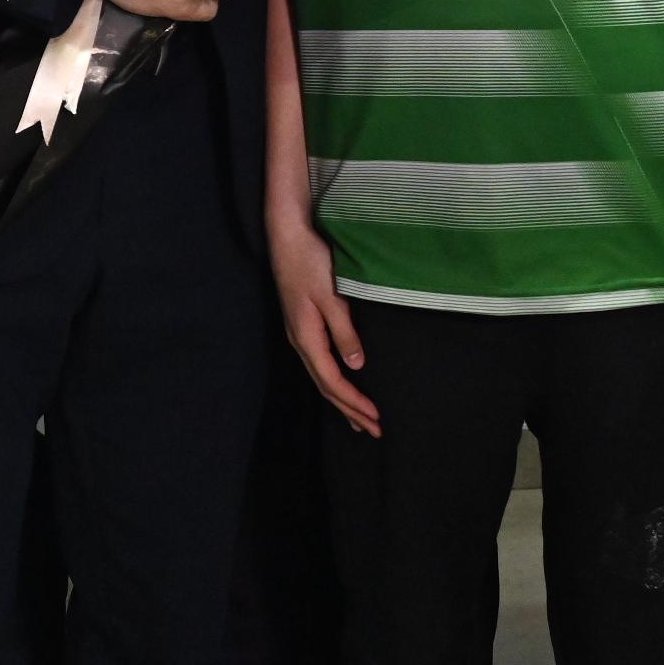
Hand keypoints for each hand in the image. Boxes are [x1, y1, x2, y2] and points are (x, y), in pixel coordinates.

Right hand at [270, 216, 376, 436]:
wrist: (287, 233)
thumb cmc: (310, 261)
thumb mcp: (331, 296)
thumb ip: (344, 331)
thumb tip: (356, 366)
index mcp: (306, 337)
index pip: (332, 381)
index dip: (354, 403)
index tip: (376, 419)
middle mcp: (300, 340)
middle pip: (325, 386)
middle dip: (349, 410)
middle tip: (374, 430)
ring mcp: (299, 332)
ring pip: (321, 376)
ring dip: (341, 400)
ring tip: (358, 420)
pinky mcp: (303, 323)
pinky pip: (319, 363)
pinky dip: (334, 381)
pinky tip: (342, 383)